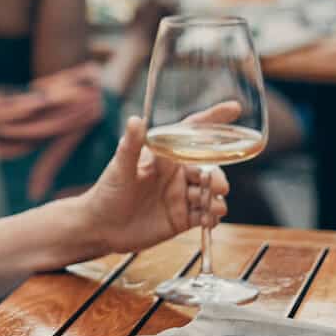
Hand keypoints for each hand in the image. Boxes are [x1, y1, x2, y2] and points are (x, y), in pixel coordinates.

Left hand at [74, 104, 235, 255]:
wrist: (101, 227)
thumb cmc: (107, 192)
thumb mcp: (119, 168)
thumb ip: (131, 145)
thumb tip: (136, 119)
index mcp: (164, 155)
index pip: (192, 133)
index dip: (213, 119)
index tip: (234, 108)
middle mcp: (176, 173)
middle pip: (208, 167)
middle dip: (218, 174)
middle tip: (218, 185)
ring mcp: (180, 195)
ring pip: (210, 191)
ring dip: (217, 197)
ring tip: (214, 206)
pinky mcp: (182, 218)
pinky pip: (205, 215)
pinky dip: (212, 217)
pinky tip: (210, 220)